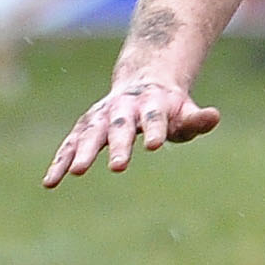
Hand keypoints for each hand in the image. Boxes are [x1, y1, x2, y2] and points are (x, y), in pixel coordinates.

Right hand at [43, 77, 221, 186]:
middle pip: (120, 126)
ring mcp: (101, 116)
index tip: (154, 146)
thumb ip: (197, 119)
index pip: (155, 117)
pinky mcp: (85, 127)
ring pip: (90, 134)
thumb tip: (213, 116)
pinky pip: (69, 145)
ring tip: (76, 173)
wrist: (143, 83)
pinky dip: (60, 161)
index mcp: (152, 102)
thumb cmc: (169, 107)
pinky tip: (51, 182)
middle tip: (117, 167)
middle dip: (119, 146)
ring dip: (82, 152)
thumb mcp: (186, 111)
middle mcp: (123, 107)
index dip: (155, 129)